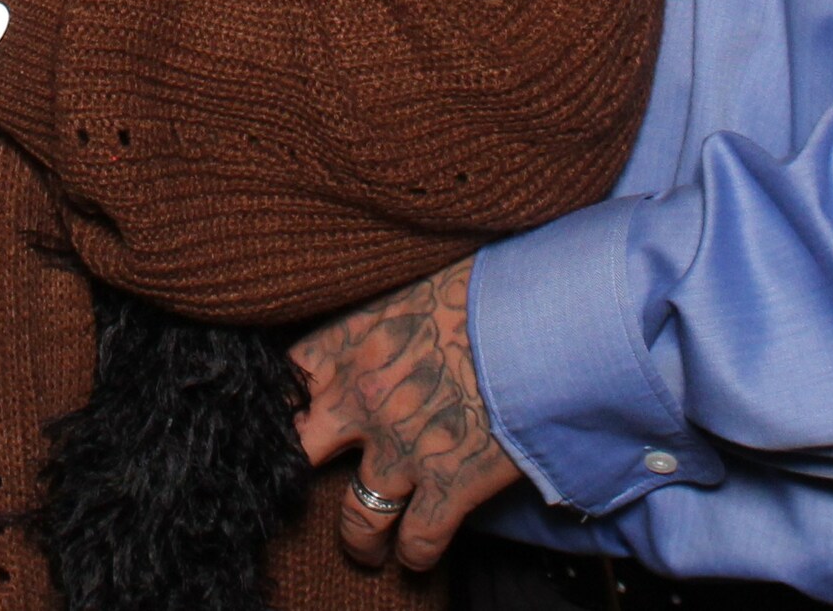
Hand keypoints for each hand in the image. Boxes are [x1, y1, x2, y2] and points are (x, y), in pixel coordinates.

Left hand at [292, 260, 522, 572]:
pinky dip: (416, 555)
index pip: (289, 376)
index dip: (286, 400)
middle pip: (303, 454)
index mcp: (351, 340)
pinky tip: (417, 558)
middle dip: (302, 474)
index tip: (293, 413)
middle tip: (309, 488)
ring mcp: (401, 451)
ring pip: (357, 517)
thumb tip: (399, 303)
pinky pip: (417, 539)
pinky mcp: (447, 487)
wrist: (546, 319)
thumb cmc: (492, 283)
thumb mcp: (419, 275)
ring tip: (365, 549)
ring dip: (359, 539)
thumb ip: (392, 301)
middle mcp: (362, 401)